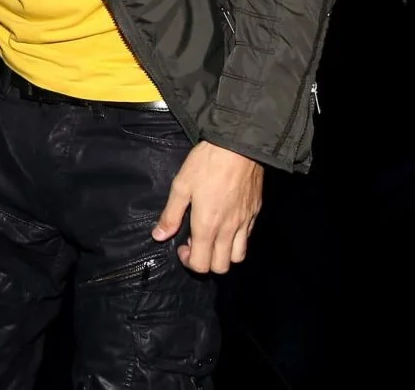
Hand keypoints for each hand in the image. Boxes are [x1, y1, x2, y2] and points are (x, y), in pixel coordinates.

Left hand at [153, 141, 263, 273]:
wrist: (239, 146)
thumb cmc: (206, 164)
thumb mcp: (181, 185)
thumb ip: (171, 214)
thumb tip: (159, 236)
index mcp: (207, 226)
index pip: (200, 264)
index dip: (188, 261)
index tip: (182, 247)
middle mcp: (228, 230)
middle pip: (220, 267)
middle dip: (206, 262)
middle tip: (196, 243)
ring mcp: (245, 223)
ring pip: (238, 258)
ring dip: (224, 255)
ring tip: (213, 238)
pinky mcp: (256, 213)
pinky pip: (248, 238)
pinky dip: (237, 240)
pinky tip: (227, 224)